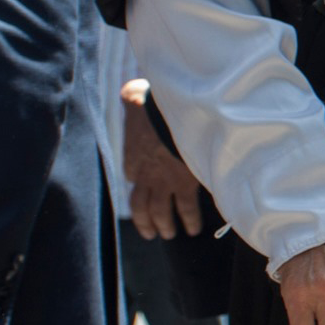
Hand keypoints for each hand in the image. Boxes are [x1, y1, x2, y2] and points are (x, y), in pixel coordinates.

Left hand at [120, 79, 204, 238]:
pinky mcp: (183, 184)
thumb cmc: (155, 104)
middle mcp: (144, 176)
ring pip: (160, 212)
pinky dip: (190, 219)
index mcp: (132, 157)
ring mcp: (163, 183)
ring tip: (170, 234)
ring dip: (164, 225)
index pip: (132, 176)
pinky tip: (194, 228)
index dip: (138, 182)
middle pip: (140, 206)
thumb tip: (130, 91)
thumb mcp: (136, 98)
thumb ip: (132, 97)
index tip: (144, 185)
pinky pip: (185, 208)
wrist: (172, 118)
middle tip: (151, 232)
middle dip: (144, 221)